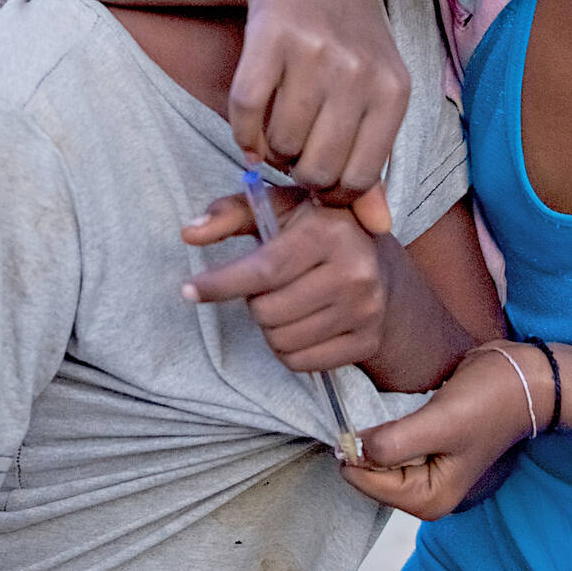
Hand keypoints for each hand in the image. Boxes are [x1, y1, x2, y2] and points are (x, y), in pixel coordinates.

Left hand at [181, 187, 392, 373]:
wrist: (382, 268)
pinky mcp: (366, 343)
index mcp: (330, 232)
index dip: (221, 283)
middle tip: (269, 286)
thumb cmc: (318, 232)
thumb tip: (190, 231)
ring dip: (269, 327)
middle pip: (267, 311)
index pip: (264, 270)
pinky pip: (300, 363)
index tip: (189, 290)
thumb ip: (231, 213)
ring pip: (280, 341)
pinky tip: (299, 325)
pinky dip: (288, 350)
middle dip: (254, 302)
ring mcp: (365, 311)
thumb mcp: (280, 208)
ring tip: (285, 303)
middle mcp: (355, 272)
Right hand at [236, 0, 410, 196]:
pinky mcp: (270, 40)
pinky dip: (241, 133)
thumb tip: (378, 229)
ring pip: (279, 144)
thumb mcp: (374, 95)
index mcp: (393, 91)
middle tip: (293, 154)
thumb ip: (374, 161)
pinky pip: (245, 113)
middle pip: (316, 168)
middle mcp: (358, 72)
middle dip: (297, 172)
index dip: (330, 190)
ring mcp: (315, 54)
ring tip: (276, 132)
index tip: (317, 175)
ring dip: (269, 151)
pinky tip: (250, 128)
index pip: (358, 179)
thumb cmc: (346, 40)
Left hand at [339, 345, 544, 521]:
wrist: (524, 379)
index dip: (354, 450)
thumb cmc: (489, 401)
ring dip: (372, 432)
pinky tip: (391, 406)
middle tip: (369, 407)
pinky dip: (383, 426)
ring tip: (383, 404)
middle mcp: (424, 492)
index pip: (365, 482)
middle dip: (363, 443)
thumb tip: (353, 449)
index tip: (352, 418)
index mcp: (429, 500)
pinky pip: (389, 442)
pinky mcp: (425, 448)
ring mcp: (425, 470)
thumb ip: (395, 443)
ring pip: (376, 456)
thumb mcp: (440, 423)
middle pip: (368, 472)